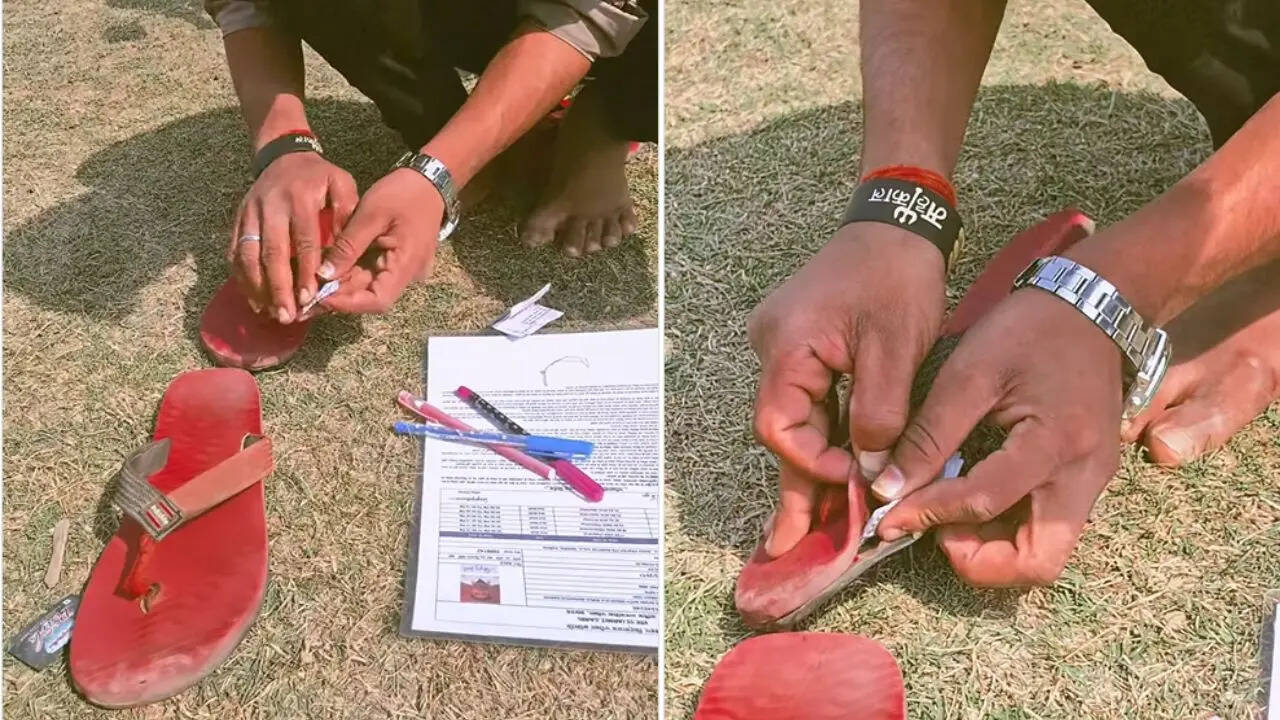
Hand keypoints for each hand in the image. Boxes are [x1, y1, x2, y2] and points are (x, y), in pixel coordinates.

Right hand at [229, 152, 356, 321]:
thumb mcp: (341, 183)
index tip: (310, 296)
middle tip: (287, 315)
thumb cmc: (319, 177)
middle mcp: (269, 206)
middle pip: (271, 252)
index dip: (305, 270)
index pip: (303, 240)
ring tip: (270, 313)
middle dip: (279, 287)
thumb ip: (346, 212)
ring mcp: (249, 213)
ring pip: (247, 254)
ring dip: (257, 287)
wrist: (283, 155)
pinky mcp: (237, 220)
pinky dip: (241, 278)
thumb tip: (344, 251)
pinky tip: (254, 299)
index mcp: (298, 198)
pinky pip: (233, 252)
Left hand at [315, 168, 443, 313]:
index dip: (347, 303)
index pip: (377, 300)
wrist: (430, 180)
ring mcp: (404, 270)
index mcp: (407, 264)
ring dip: (342, 286)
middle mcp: (408, 274)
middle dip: (338, 296)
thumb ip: (347, 247)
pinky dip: (350, 274)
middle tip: (305, 294)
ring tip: (312, 284)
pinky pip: (372, 274)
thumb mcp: (371, 215)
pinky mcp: (397, 263)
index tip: (319, 296)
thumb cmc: (403, 193)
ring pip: (368, 286)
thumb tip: (323, 275)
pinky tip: (328, 271)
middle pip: (370, 296)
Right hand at [748, 223, 946, 556]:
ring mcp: (784, 347)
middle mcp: (773, 349)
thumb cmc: (898, 275)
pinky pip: (809, 402)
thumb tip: (870, 473)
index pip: (780, 425)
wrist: (898, 221)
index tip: (855, 484)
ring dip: (814, 464)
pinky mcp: (803, 347)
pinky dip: (825, 437)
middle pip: (782, 430)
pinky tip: (836, 472)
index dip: (811, 464)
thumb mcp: (895, 347)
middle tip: (790, 546)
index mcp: (787, 345)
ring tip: (812, 526)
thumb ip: (878, 415)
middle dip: (797, 485)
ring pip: (797, 420)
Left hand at [875, 288, 1122, 586]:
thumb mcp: (968, 373)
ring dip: (992, 551)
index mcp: (1055, 442)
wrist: (1093, 306)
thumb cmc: (1027, 331)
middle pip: (1039, 562)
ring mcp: (1092, 483)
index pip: (984, 502)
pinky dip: (1005, 531)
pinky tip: (968, 504)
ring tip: (945, 517)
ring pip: (1045, 554)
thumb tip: (889, 487)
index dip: (927, 513)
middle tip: (934, 531)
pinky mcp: (1086, 481)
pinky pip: (1047, 529)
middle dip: (979, 561)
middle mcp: (1084, 476)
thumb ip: (930, 435)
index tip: (885, 514)